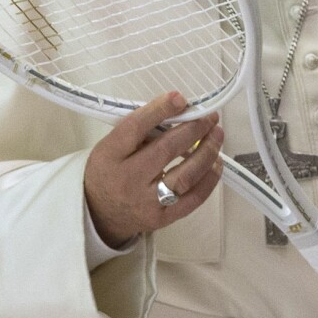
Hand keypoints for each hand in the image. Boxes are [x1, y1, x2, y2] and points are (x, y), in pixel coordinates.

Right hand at [84, 91, 224, 246]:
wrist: (99, 214)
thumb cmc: (110, 170)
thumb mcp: (111, 146)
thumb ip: (140, 129)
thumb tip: (180, 110)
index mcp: (109, 156)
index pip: (135, 128)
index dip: (160, 111)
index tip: (181, 98)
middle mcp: (127, 180)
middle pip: (166, 150)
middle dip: (194, 129)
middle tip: (210, 116)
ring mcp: (145, 203)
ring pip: (184, 177)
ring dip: (207, 152)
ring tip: (217, 135)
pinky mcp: (161, 219)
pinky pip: (193, 200)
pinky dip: (209, 179)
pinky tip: (216, 163)